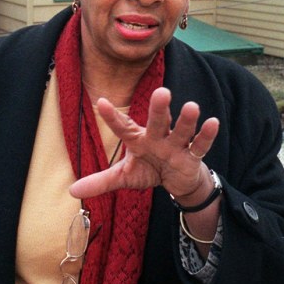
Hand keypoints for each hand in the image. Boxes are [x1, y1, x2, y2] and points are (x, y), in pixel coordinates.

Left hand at [69, 87, 219, 200]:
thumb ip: (100, 182)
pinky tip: (212, 122)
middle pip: (158, 120)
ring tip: (192, 106)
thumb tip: (71, 191)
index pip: (124, 127)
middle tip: (162, 92)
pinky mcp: (192, 156)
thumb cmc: (149, 170)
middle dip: (160, 108)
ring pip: (182, 129)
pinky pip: (201, 145)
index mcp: (138, 139)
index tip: (100, 102)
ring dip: (187, 120)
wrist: (176, 181)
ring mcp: (176, 144)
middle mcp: (157, 137)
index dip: (113, 117)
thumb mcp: (124, 176)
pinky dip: (207, 135)